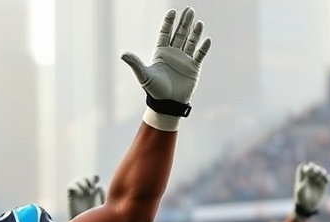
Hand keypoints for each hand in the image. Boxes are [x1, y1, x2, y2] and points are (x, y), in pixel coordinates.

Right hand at [67, 175, 103, 219]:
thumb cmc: (94, 220)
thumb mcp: (102, 208)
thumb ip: (103, 197)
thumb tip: (99, 187)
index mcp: (93, 192)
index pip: (92, 179)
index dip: (94, 178)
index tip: (97, 185)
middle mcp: (84, 192)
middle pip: (86, 177)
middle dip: (90, 179)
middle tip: (93, 188)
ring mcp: (77, 194)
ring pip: (79, 180)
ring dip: (84, 183)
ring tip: (88, 191)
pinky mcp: (70, 197)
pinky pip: (70, 186)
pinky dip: (76, 187)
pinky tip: (81, 193)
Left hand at [122, 7, 210, 128]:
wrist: (167, 103)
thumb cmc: (154, 90)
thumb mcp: (144, 75)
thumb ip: (135, 63)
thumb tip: (123, 54)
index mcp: (161, 53)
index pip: (165, 34)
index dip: (168, 23)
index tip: (172, 11)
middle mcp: (173, 54)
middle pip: (180, 34)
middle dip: (184, 22)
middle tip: (189, 10)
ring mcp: (184, 59)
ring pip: (190, 42)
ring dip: (195, 32)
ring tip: (198, 22)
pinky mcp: (194, 67)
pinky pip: (200, 55)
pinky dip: (203, 47)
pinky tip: (207, 39)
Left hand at [293, 162, 329, 220]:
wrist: (306, 206)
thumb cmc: (300, 198)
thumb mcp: (300, 191)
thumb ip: (303, 183)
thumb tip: (307, 176)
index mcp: (302, 177)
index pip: (304, 168)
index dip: (307, 167)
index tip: (309, 169)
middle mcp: (309, 177)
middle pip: (314, 168)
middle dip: (316, 168)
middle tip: (317, 171)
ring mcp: (316, 180)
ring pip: (321, 172)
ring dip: (323, 171)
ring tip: (323, 174)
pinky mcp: (322, 185)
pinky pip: (326, 179)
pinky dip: (328, 178)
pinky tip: (329, 179)